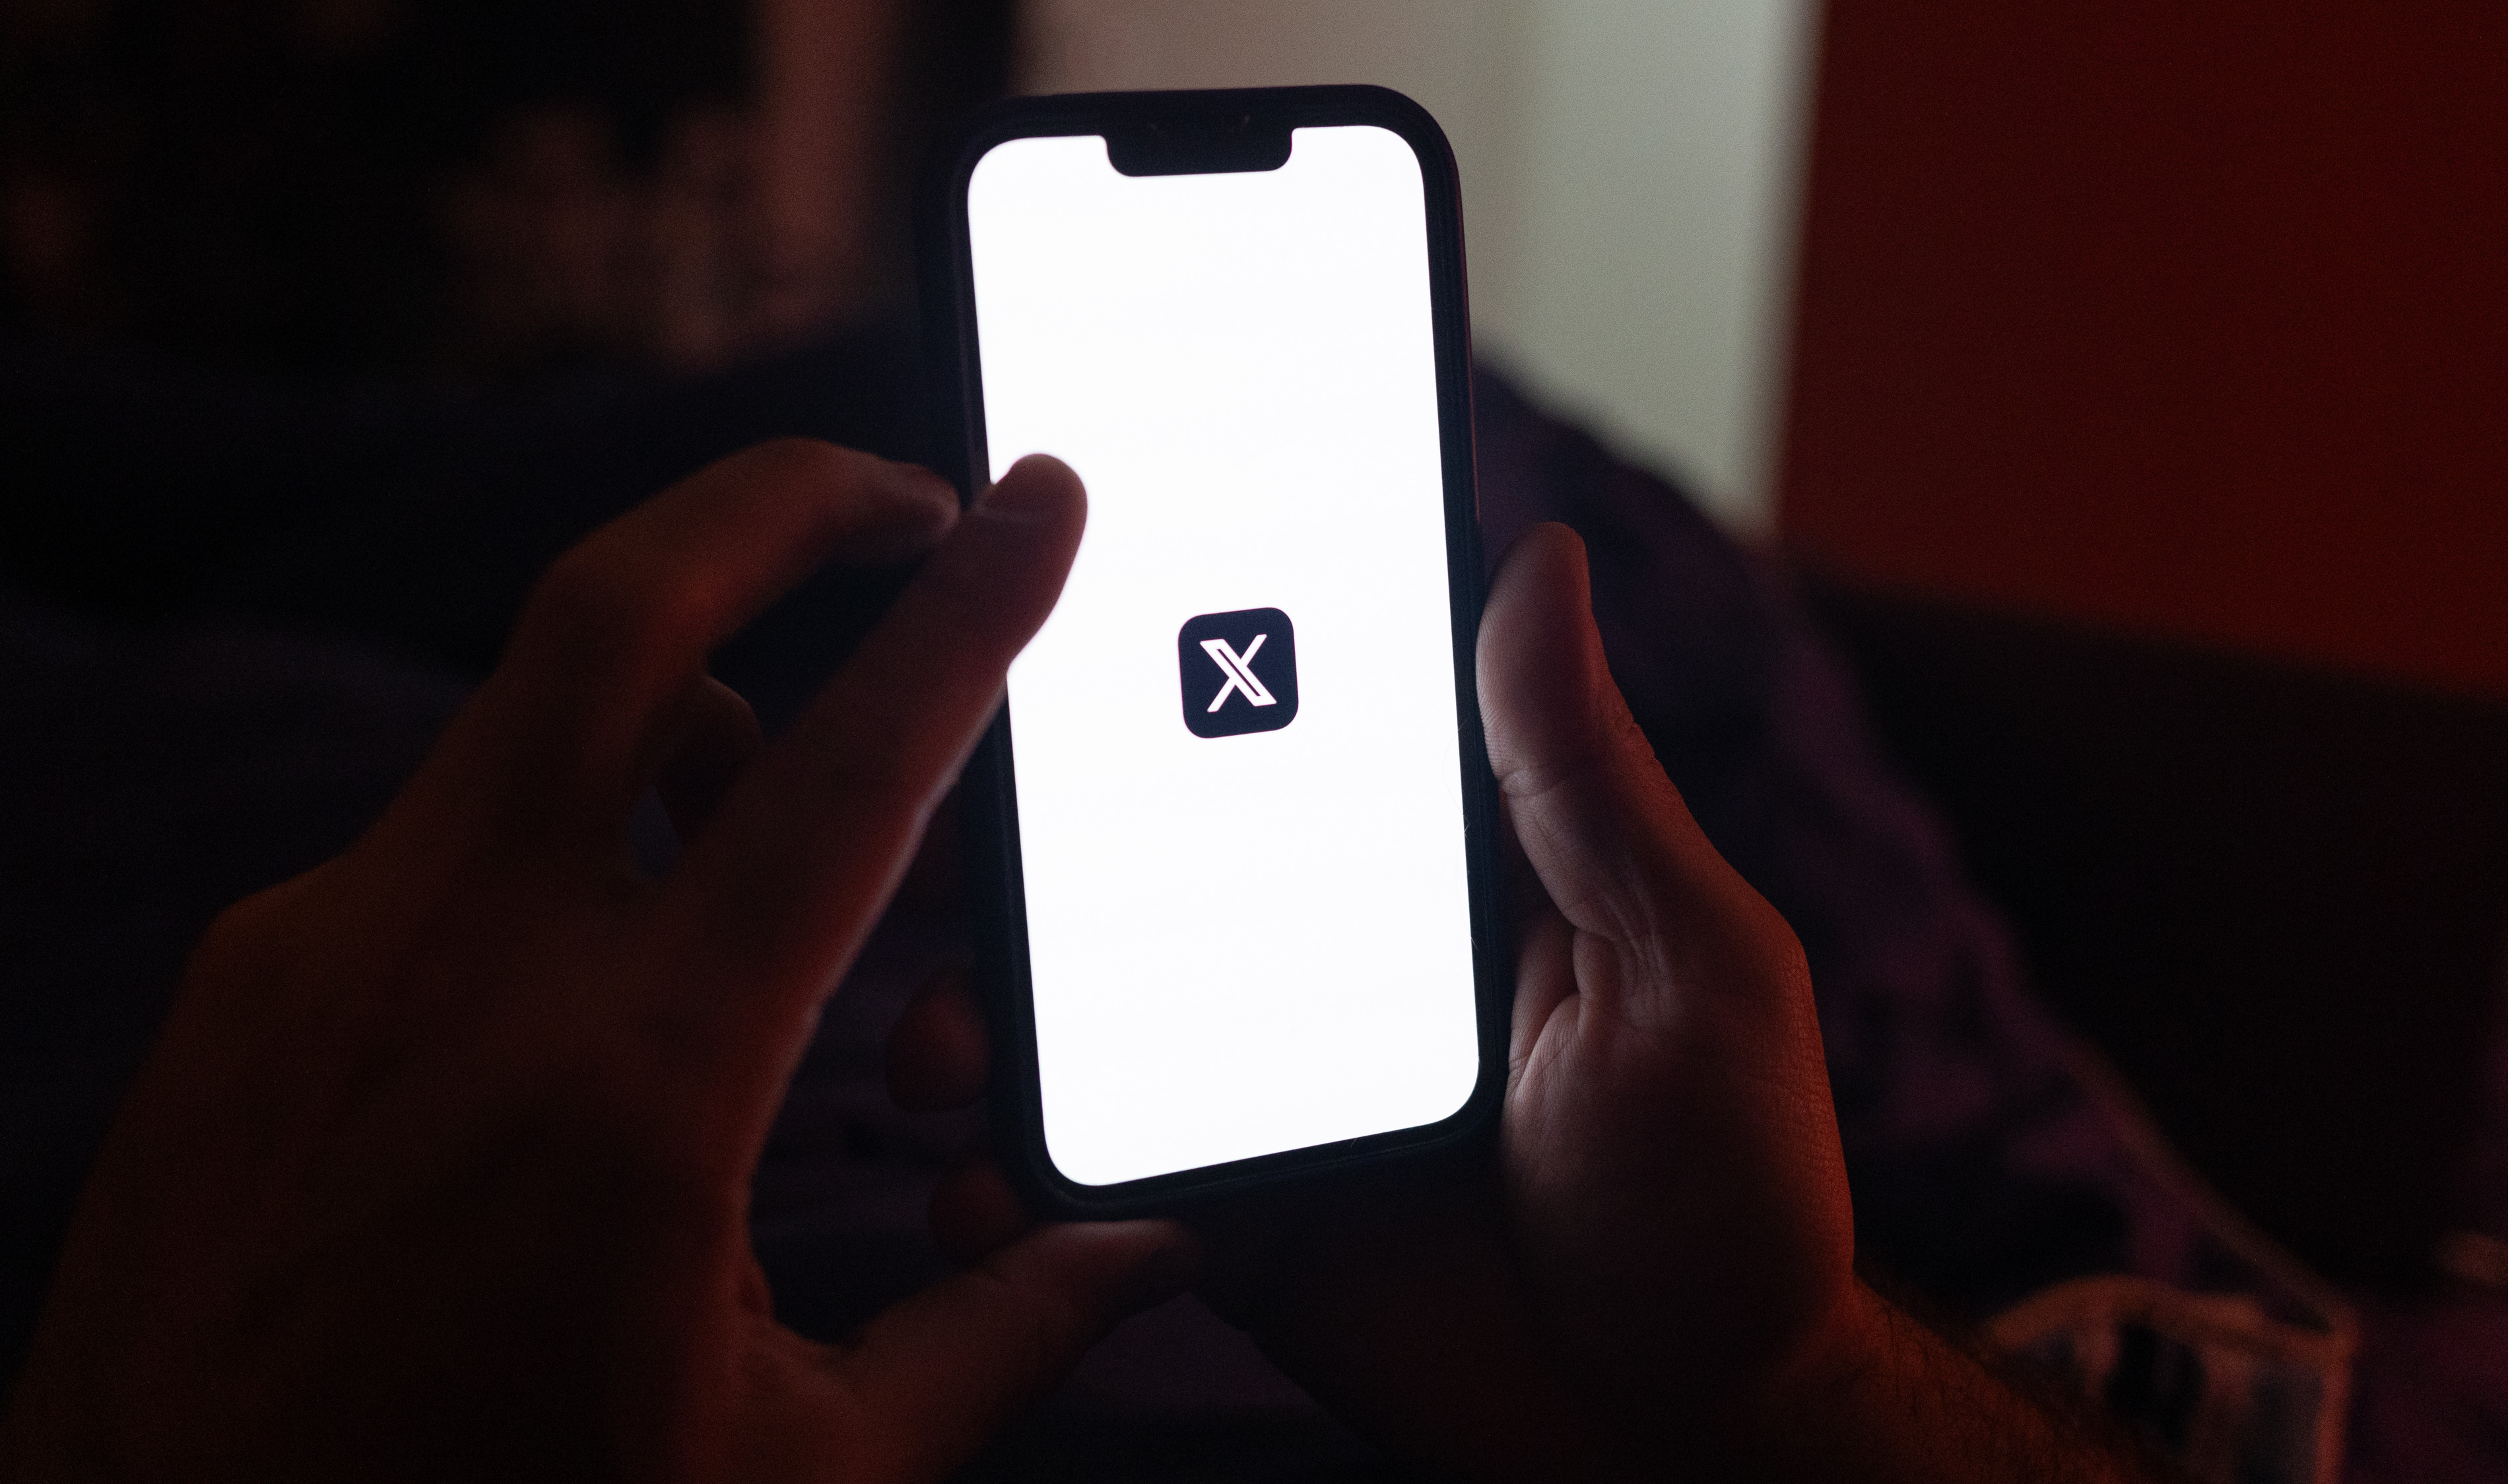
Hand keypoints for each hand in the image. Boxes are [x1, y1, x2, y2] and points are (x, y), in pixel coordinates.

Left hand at [0, 442, 1196, 1482]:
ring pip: (530, 732)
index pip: (842, 781)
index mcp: (634, 1092)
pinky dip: (550, 856)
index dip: (964, 619)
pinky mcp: (242, 985)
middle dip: (779, 506)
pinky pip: (437, 844)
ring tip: (757, 831)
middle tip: (899, 499)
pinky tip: (585, 992)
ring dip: (671, 729)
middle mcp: (458, 974)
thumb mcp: (787, 1473)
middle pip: (617, 614)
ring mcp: (321, 957)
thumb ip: (991, 1342)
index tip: (1030, 499)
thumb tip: (1139, 1255)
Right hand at [894, 525, 2152, 1480]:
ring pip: (1089, 1016)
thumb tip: (1537, 559)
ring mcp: (1269, 1082)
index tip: (1051, 600)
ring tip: (937, 1047)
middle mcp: (1333, 954)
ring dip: (990, 1015)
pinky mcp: (1231, 1208)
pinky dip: (1021, 1179)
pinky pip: (1094, 1176)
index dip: (1169, 661)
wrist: (1688, 1435)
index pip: (1289, 727)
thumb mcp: (1691, 967)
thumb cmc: (1735, 1192)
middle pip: (1144, 868)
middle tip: (933, 842)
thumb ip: (1590, 786)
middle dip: (1023, 854)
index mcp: (1437, 869)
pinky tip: (979, 1187)